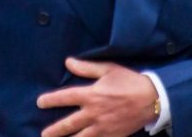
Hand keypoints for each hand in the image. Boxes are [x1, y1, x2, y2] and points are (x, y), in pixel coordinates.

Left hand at [37, 58, 158, 136]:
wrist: (152, 99)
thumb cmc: (129, 82)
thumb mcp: (108, 70)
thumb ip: (86, 68)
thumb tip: (68, 62)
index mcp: (92, 95)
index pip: (65, 98)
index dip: (51, 100)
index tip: (40, 102)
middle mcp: (94, 113)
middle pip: (69, 124)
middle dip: (54, 130)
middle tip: (44, 134)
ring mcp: (102, 128)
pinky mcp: (112, 136)